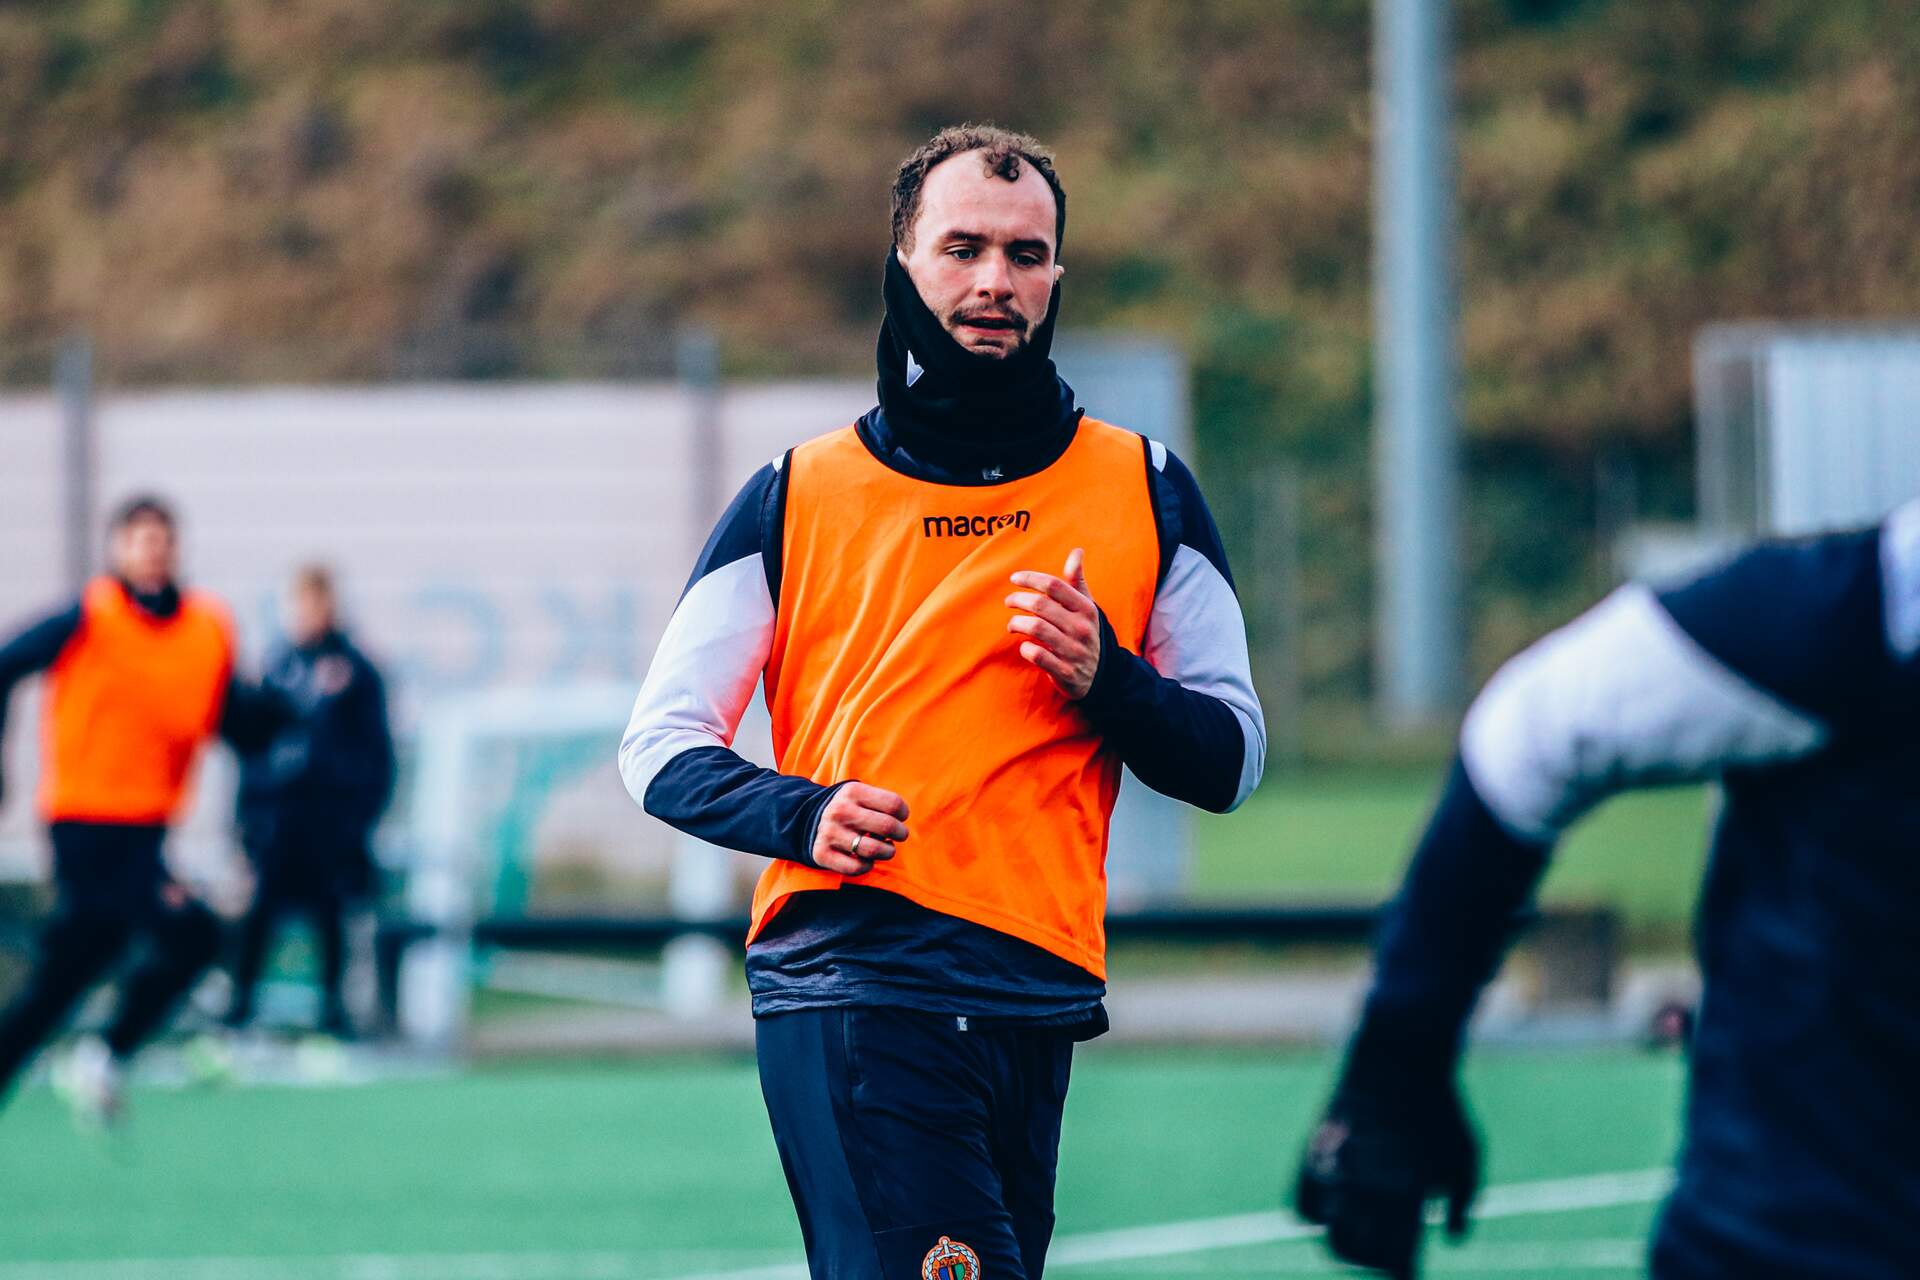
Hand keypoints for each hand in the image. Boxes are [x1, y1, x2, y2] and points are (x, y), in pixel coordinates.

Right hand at [810, 782, 909, 875]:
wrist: (812, 820)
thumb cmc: (851, 809)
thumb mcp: (862, 795)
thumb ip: (884, 803)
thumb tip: (900, 824)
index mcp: (853, 792)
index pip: (893, 804)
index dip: (903, 814)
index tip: (900, 818)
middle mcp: (840, 811)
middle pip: (887, 826)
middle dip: (900, 834)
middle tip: (898, 835)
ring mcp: (830, 833)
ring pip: (874, 850)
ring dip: (887, 852)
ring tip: (886, 849)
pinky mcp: (822, 853)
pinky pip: (856, 868)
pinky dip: (867, 865)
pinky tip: (866, 859)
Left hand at [1007, 547, 1101, 699]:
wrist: (1099, 676)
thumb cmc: (1084, 633)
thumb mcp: (1086, 607)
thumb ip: (1077, 581)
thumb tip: (1077, 551)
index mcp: (1086, 608)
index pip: (1054, 585)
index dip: (1030, 578)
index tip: (1014, 578)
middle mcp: (1082, 628)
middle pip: (1041, 605)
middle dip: (1018, 600)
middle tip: (1008, 601)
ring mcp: (1074, 650)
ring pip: (1036, 628)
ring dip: (1017, 623)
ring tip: (1012, 624)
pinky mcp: (1066, 671)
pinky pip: (1037, 655)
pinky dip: (1026, 648)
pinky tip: (1024, 646)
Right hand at [1294, 1047, 1479, 1278]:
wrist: (1398, 1051)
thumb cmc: (1440, 1107)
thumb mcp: (1467, 1155)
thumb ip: (1461, 1204)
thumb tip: (1450, 1241)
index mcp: (1407, 1190)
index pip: (1395, 1260)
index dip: (1401, 1273)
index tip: (1408, 1272)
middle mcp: (1366, 1182)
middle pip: (1357, 1254)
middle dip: (1373, 1264)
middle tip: (1388, 1256)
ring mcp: (1335, 1166)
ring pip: (1328, 1237)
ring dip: (1346, 1247)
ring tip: (1363, 1240)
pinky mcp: (1314, 1151)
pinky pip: (1302, 1208)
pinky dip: (1317, 1219)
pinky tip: (1335, 1213)